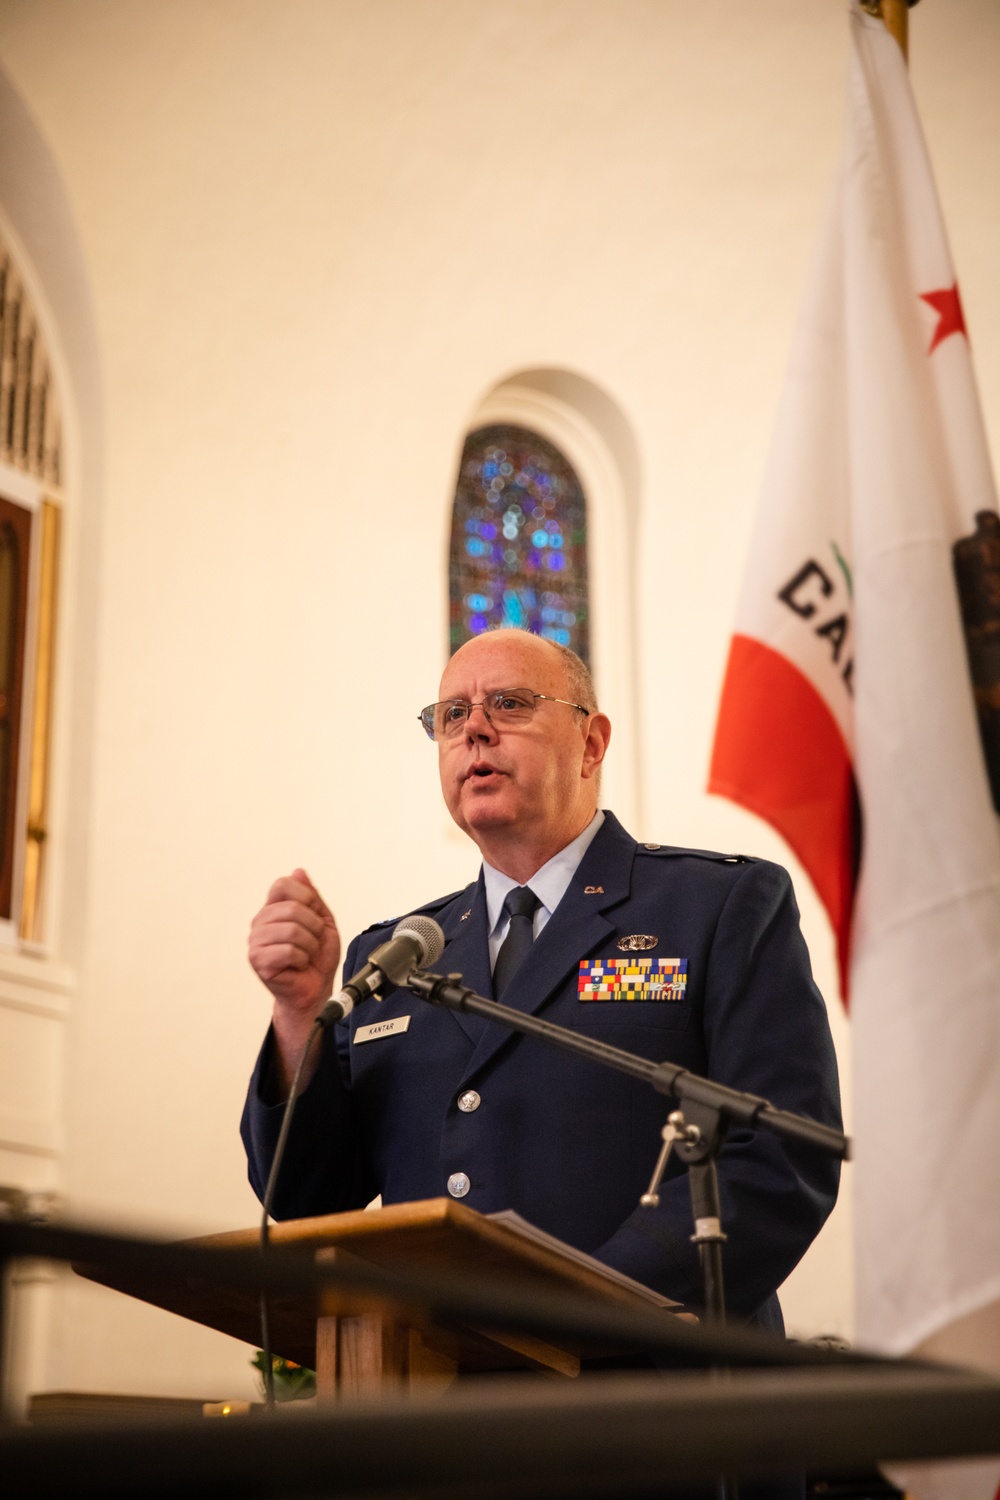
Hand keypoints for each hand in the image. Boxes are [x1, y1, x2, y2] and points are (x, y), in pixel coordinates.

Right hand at [248, 868, 340, 1019]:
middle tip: (314, 941)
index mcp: (273, 908)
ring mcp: (256, 941)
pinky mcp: (257, 960)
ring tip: (306, 954)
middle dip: (314, 927)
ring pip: (292, 930)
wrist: (315, 988)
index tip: (315, 915)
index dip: (306, 897)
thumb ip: (311, 897)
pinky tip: (298, 965)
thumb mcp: (322, 921)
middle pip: (292, 908)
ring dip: (310, 945)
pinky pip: (288, 951)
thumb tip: (298, 871)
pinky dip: (302, 959)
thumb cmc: (317, 957)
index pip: (283, 884)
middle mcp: (260, 922)